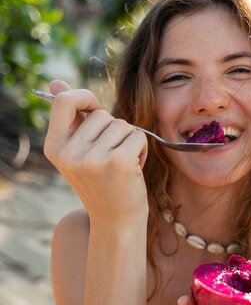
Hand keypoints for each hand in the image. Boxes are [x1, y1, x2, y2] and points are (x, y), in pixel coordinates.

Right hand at [44, 80, 148, 225]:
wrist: (116, 223)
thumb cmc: (100, 184)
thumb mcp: (78, 152)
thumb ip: (70, 118)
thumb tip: (56, 82)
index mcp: (54, 148)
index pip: (64, 102)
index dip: (84, 98)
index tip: (96, 110)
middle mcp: (70, 153)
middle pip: (100, 114)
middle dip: (113, 129)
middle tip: (111, 156)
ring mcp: (93, 158)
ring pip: (121, 124)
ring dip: (129, 140)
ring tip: (122, 164)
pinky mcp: (118, 162)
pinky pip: (137, 135)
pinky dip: (142, 148)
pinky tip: (134, 168)